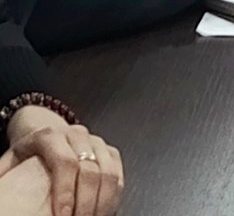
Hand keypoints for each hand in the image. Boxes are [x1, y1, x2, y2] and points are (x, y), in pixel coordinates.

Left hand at [2, 108, 121, 215]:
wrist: (42, 131)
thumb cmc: (25, 153)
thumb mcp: (9, 162)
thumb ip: (5, 176)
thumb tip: (2, 198)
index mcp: (50, 136)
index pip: (65, 163)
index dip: (66, 192)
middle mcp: (77, 136)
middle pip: (91, 171)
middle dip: (86, 204)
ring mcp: (96, 143)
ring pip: (109, 174)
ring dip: (102, 204)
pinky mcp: (109, 152)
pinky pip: (118, 176)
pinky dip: (113, 198)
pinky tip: (103, 212)